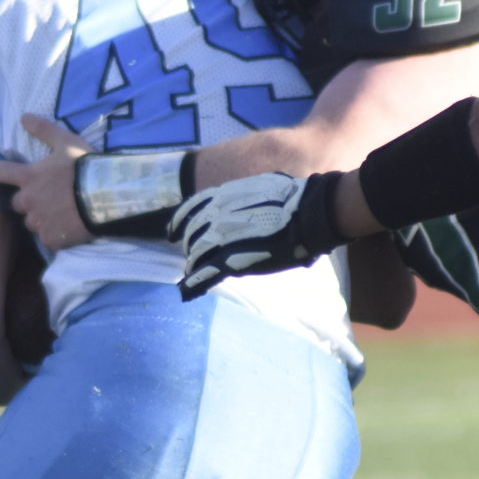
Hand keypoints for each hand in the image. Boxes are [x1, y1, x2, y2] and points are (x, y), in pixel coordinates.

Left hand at [0, 113, 92, 249]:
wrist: (107, 197)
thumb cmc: (85, 168)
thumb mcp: (66, 142)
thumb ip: (44, 130)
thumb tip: (23, 117)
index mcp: (28, 177)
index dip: (2, 172)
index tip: (9, 173)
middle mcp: (28, 201)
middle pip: (16, 203)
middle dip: (28, 200)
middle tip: (49, 196)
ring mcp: (39, 222)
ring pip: (32, 222)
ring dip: (41, 218)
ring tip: (61, 213)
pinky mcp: (51, 239)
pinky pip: (47, 238)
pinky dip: (54, 234)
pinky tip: (68, 227)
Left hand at [170, 172, 343, 297]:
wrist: (306, 214)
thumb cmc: (293, 200)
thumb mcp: (261, 188)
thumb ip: (246, 195)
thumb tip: (251, 195)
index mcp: (222, 197)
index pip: (189, 208)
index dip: (179, 221)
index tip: (172, 231)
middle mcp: (215, 216)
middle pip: (191, 233)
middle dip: (189, 244)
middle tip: (192, 253)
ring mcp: (221, 239)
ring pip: (196, 254)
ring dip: (194, 263)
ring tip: (194, 271)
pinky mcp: (231, 261)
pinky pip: (205, 274)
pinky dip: (193, 283)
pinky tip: (186, 290)